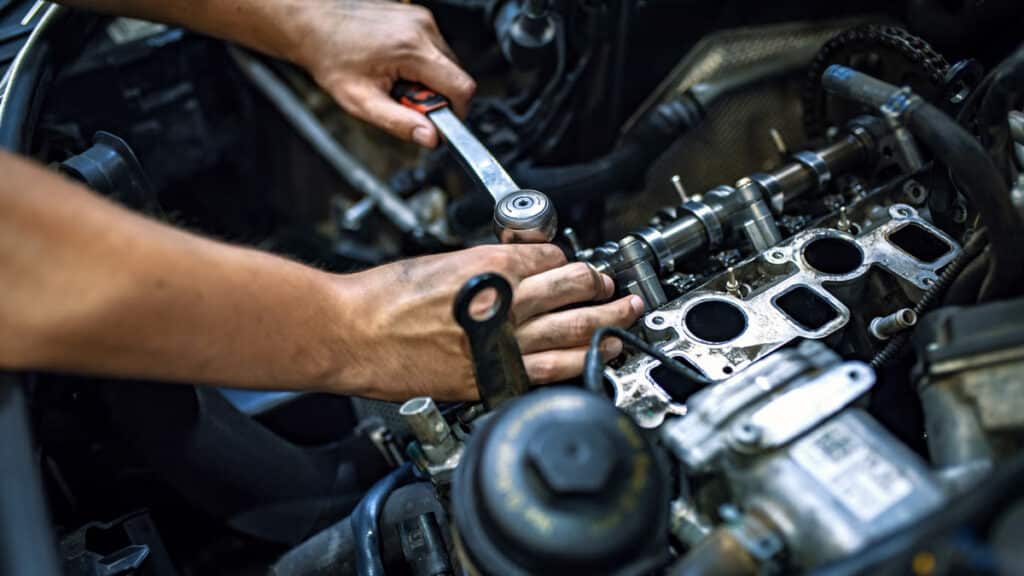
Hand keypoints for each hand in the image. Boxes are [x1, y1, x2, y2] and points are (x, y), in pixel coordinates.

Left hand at [287, 0, 474, 146]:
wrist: (314, 24)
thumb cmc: (332, 58)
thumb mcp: (362, 102)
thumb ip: (399, 123)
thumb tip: (431, 138)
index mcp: (412, 49)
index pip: (461, 87)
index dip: (455, 111)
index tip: (436, 120)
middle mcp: (422, 29)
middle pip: (456, 76)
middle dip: (436, 96)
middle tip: (403, 99)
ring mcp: (421, 19)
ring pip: (446, 63)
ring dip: (428, 80)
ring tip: (395, 80)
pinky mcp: (417, 17)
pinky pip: (434, 49)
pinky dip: (421, 64)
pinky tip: (395, 65)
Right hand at [331, 244, 643, 400]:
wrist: (351, 332)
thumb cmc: (383, 297)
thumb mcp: (440, 261)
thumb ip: (484, 265)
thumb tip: (515, 268)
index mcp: (492, 265)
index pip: (552, 257)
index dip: (567, 259)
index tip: (573, 266)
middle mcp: (505, 302)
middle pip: (576, 288)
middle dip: (602, 286)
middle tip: (616, 288)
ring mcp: (502, 343)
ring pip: (575, 331)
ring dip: (607, 324)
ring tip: (624, 319)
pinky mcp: (489, 377)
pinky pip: (549, 371)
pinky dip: (579, 363)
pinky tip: (596, 358)